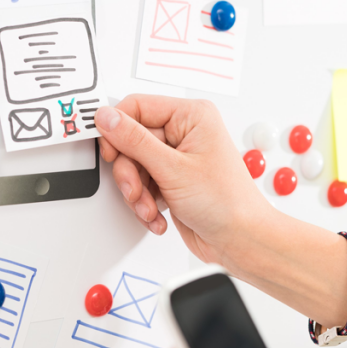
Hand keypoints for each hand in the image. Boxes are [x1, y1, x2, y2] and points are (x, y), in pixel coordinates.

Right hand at [95, 95, 269, 264]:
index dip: (118, 130)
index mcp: (191, 116)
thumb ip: (134, 141)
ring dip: (137, 193)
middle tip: (136, 190)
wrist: (239, 239)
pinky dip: (145, 203)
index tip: (110, 152)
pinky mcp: (171, 180)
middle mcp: (184, 133)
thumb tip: (107, 118)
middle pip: (131, 142)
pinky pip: (142, 184)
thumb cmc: (227, 203)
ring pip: (133, 166)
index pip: (137, 107)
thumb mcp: (173, 169)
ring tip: (150, 208)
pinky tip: (158, 214)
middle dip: (130, 173)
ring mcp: (177, 158)